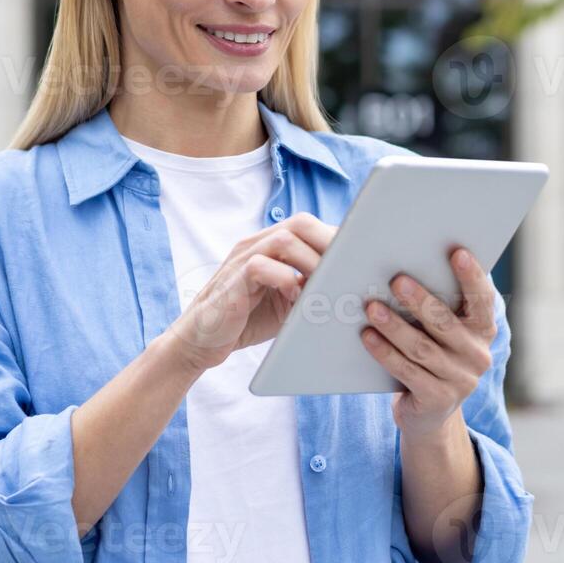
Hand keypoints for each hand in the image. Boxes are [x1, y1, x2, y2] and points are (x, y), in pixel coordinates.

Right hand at [164, 213, 336, 372]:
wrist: (202, 340)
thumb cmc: (248, 319)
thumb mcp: (287, 301)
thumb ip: (310, 287)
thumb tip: (350, 286)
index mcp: (272, 244)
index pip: (310, 226)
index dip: (337, 238)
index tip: (362, 258)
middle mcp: (258, 243)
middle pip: (300, 222)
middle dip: (330, 243)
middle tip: (349, 271)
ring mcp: (243, 258)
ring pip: (285, 239)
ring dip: (313, 262)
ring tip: (327, 287)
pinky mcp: (233, 279)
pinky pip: (261, 266)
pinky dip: (285, 280)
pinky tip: (296, 299)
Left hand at [360, 246, 496, 439]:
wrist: (429, 412)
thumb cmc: (432, 354)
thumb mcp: (443, 332)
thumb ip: (438, 303)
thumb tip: (404, 268)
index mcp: (482, 329)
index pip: (481, 299)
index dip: (471, 276)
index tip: (457, 252)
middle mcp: (477, 355)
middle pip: (445, 323)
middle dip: (420, 300)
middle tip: (396, 280)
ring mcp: (460, 380)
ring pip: (422, 348)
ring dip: (395, 326)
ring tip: (371, 308)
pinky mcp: (437, 400)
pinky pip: (407, 372)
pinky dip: (385, 353)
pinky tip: (367, 336)